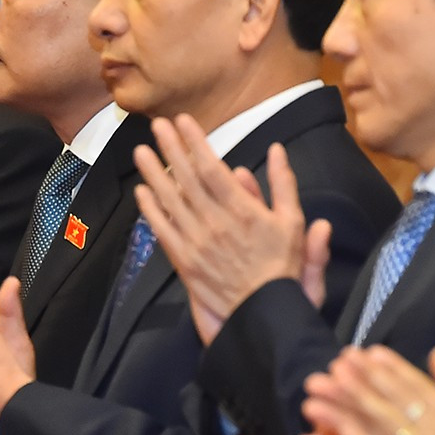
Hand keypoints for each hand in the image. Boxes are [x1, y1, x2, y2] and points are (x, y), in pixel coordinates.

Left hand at [132, 117, 323, 343]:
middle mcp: (215, 223)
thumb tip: (277, 150)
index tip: (183, 121)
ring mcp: (196, 243)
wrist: (264, 313)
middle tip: (156, 125)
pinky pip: (163, 231)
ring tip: (141, 151)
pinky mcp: (184, 262)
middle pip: (186, 179)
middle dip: (170, 149)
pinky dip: (151, 210)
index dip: (195, 143)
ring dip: (154, 174)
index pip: (212, 169)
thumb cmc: (282, 269)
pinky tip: (142, 192)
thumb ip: (283, 185)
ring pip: (170, 201)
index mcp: (242, 211)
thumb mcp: (293, 223)